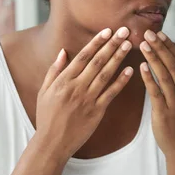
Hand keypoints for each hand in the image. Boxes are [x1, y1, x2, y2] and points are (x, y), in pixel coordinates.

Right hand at [35, 27, 133, 162]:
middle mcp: (76, 88)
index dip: (96, 42)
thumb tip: (63, 51)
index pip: (83, 56)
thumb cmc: (47, 116)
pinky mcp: (97, 111)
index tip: (107, 30)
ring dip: (118, 58)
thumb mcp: (44, 91)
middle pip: (97, 62)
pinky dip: (121, 81)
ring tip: (128, 45)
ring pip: (106, 74)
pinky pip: (111, 94)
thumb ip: (54, 70)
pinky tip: (130, 70)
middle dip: (111, 45)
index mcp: (63, 81)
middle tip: (124, 31)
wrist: (52, 143)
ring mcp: (88, 99)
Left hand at [139, 30, 174, 155]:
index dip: (170, 46)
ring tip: (144, 45)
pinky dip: (149, 78)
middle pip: (173, 65)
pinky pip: (156, 91)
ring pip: (165, 75)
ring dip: (154, 58)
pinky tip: (141, 67)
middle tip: (149, 34)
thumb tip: (168, 58)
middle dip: (161, 48)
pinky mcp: (164, 112)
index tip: (160, 33)